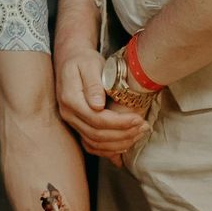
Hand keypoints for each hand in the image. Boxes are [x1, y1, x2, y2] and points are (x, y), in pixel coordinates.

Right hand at [54, 38, 147, 159]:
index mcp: (70, 99)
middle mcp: (68, 113)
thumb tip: (97, 106)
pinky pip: (91, 145)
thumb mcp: (90, 64)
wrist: (71, 60)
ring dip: (118, 143)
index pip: (97, 119)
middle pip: (97, 134)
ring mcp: (71, 121)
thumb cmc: (83, 60)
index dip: (120, 123)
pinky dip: (108, 149)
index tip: (138, 118)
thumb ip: (93, 84)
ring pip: (95, 143)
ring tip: (138, 134)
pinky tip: (124, 145)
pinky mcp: (77, 125)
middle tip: (143, 127)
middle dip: (123, 134)